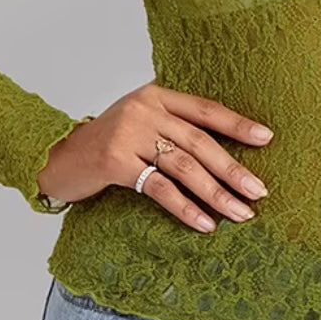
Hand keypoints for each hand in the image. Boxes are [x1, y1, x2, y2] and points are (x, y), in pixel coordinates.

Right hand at [36, 79, 272, 232]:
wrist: (54, 158)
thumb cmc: (103, 145)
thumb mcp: (138, 125)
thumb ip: (171, 128)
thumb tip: (222, 153)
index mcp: (155, 96)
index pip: (205, 109)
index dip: (237, 124)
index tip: (267, 138)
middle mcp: (144, 110)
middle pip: (200, 141)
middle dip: (233, 169)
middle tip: (259, 190)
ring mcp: (128, 134)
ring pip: (184, 166)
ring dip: (216, 193)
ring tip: (240, 212)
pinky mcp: (115, 161)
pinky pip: (159, 188)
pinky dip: (185, 207)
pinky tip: (205, 223)